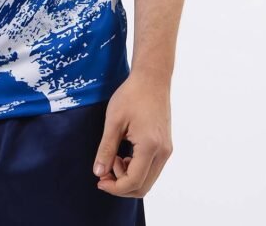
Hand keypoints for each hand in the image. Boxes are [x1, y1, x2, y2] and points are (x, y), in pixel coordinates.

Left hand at [92, 68, 172, 197]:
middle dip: (121, 185)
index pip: (133, 182)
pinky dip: (136, 169)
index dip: (114, 187)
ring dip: (128, 177)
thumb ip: (106, 149)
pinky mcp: (165, 146)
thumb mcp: (113, 121)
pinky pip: (151, 168)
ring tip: (114, 156)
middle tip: (104, 170)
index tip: (99, 180)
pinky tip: (124, 153)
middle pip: (143, 187)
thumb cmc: (132, 95)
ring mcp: (166, 149)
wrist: (152, 78)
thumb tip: (99, 173)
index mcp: (150, 146)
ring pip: (148, 179)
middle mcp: (163, 152)